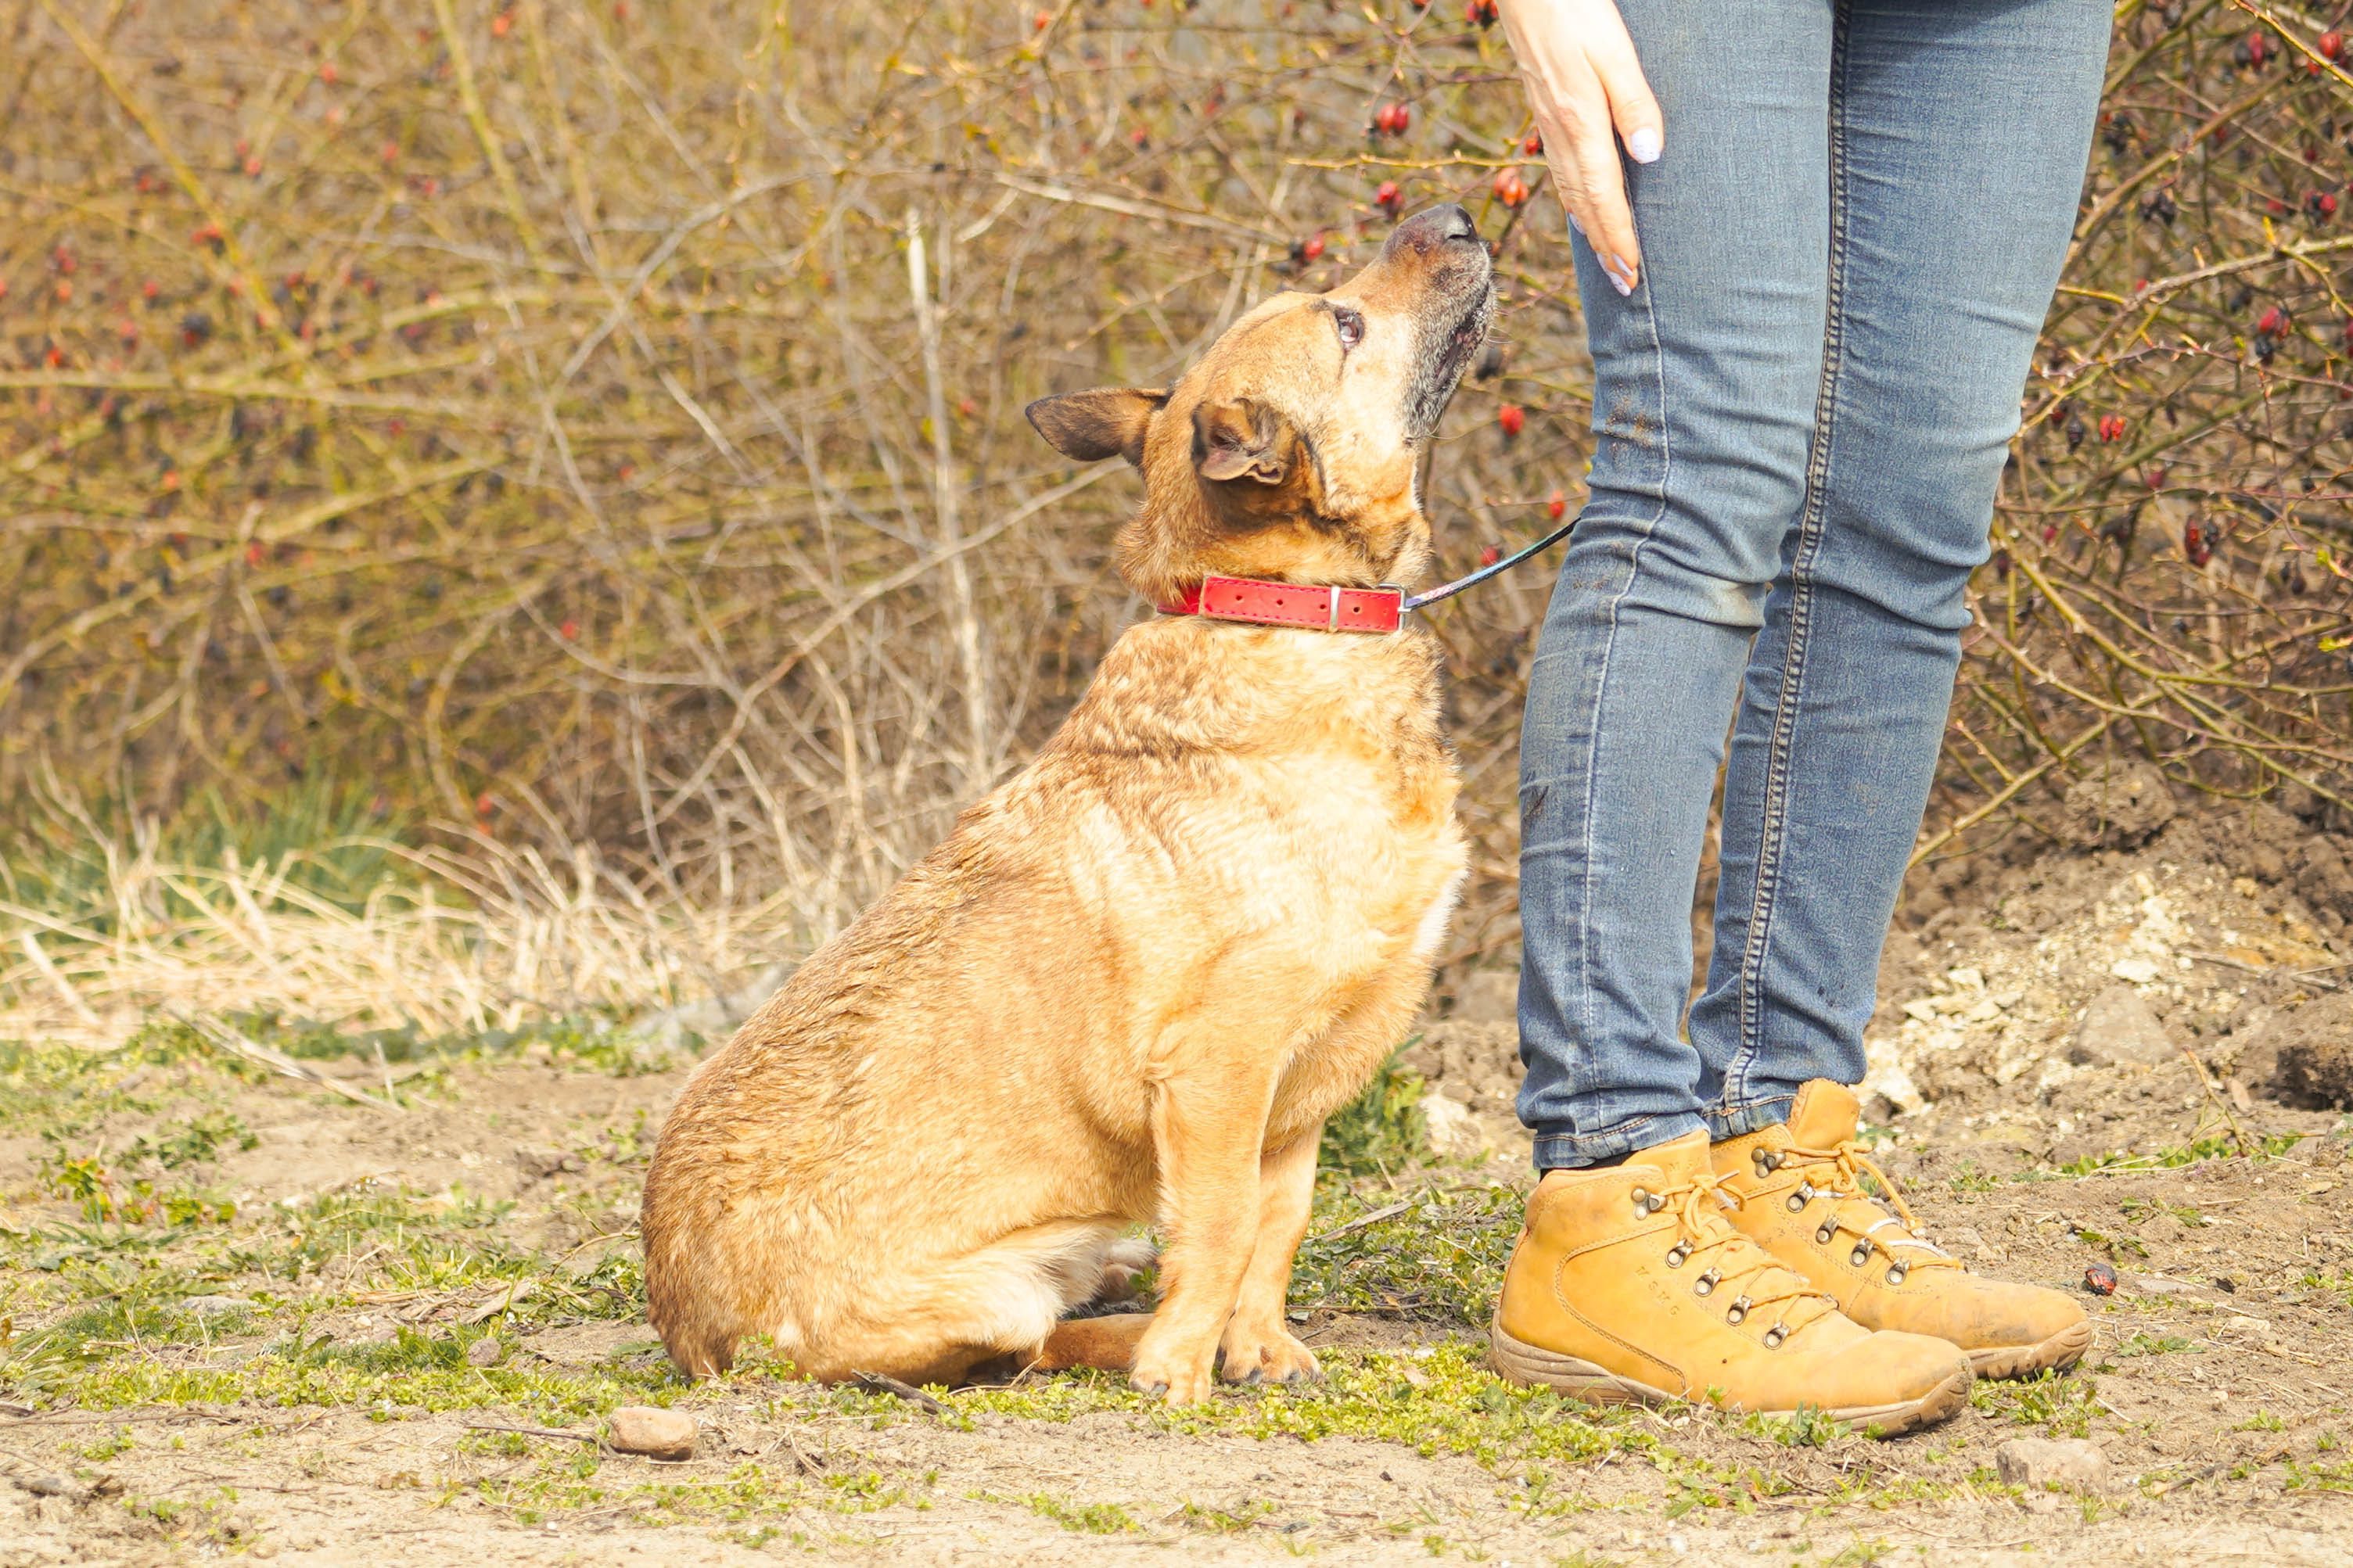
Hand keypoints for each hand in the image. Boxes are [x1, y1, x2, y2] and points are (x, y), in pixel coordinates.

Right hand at [1496, 0, 1662, 295]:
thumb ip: (1634, 102)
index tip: (1634, 273)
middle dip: (1605, 249)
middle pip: (1585, 206)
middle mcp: (1560, 132)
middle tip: (1626, 286)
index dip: (1620, 238)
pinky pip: (1560, 173)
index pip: (1604, 195)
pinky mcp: (1544, 113)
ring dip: (1590, 232)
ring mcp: (1547, 125)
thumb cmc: (1574, 9)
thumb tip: (1651, 156)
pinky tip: (1581, 211)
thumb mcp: (1614, 49)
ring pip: (1569, 193)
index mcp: (1580, 121)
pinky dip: (1573, 203)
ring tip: (1607, 262)